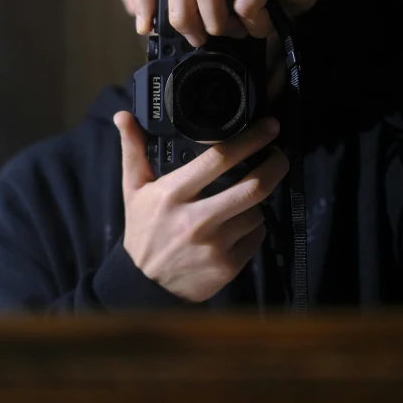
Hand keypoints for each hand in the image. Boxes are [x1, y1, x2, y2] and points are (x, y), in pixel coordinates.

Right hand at [114, 111, 288, 302]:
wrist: (145, 286)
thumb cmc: (143, 230)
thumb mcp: (134, 189)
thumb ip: (133, 150)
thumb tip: (123, 115)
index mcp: (172, 194)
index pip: (219, 159)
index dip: (251, 139)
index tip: (269, 127)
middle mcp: (195, 220)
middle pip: (253, 186)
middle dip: (275, 165)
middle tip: (279, 155)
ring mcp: (214, 245)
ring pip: (258, 211)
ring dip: (258, 201)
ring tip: (245, 198)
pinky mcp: (227, 266)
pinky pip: (257, 236)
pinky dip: (255, 227)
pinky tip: (240, 225)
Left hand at [134, 0, 341, 46]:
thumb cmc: (274, 1)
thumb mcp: (227, 3)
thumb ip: (199, 5)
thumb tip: (161, 30)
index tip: (145, 28)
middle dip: (182, 17)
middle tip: (198, 39)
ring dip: (217, 21)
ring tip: (236, 32)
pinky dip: (252, 23)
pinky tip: (264, 26)